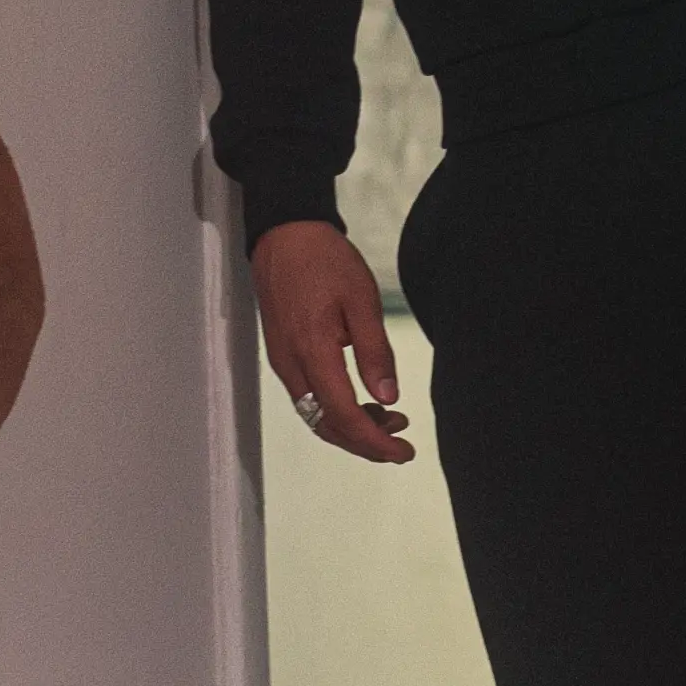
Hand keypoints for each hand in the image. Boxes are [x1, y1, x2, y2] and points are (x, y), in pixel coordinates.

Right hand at [251, 219, 414, 463]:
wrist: (284, 234)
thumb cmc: (325, 260)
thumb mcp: (362, 300)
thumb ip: (375, 351)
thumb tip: (387, 397)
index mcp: (313, 352)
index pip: (344, 415)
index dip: (374, 442)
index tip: (403, 451)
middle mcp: (292, 366)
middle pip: (326, 425)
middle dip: (365, 443)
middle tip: (402, 444)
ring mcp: (283, 362)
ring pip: (315, 415)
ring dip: (351, 428)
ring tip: (391, 421)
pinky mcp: (282, 355)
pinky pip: (309, 397)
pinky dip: (335, 410)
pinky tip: (362, 400)